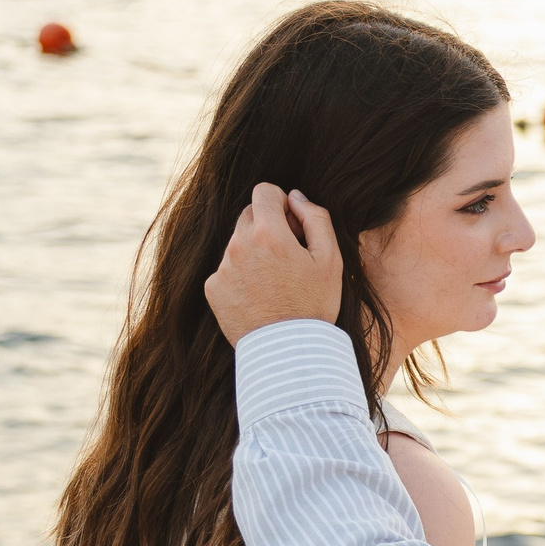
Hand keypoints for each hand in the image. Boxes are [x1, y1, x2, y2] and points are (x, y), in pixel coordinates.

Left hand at [205, 184, 344, 345]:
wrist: (289, 354)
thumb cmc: (314, 306)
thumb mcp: (331, 260)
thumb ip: (316, 218)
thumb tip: (295, 197)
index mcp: (268, 233)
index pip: (264, 191)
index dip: (281, 203)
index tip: (291, 224)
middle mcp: (239, 245)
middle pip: (249, 216)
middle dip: (268, 228)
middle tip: (288, 257)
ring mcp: (223, 268)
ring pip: (238, 244)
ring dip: (254, 253)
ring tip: (275, 284)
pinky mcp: (213, 289)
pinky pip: (227, 270)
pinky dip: (241, 277)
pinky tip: (260, 297)